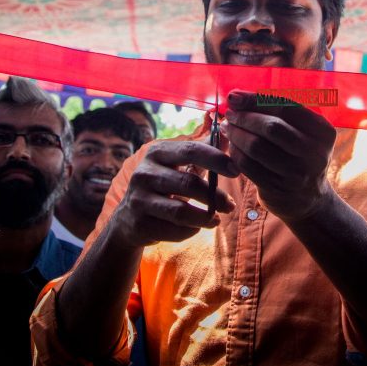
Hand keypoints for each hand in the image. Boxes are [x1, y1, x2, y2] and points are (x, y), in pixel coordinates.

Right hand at [110, 140, 238, 247]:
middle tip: (231, 205)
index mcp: (157, 152)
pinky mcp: (138, 223)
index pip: (191, 150)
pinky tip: (196, 228)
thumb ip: (203, 151)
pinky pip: (173, 230)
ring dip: (204, 218)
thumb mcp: (179, 165)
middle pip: (188, 183)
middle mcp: (144, 173)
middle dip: (214, 196)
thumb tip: (229, 134)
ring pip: (180, 211)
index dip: (216, 159)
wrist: (130, 219)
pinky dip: (190, 231)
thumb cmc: (163, 186)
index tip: (236, 170)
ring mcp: (138, 199)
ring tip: (216, 220)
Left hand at [223, 90, 337, 222]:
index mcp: (323, 132)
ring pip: (256, 147)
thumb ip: (281, 115)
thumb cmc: (299, 156)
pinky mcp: (278, 189)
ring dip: (236, 134)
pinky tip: (232, 146)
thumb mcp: (304, 134)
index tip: (234, 96)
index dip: (256, 100)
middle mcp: (314, 153)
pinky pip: (248, 165)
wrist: (308, 199)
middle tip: (230, 114)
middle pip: (271, 127)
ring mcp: (297, 174)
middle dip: (244, 117)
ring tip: (228, 128)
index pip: (286, 108)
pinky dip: (235, 153)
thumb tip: (239, 97)